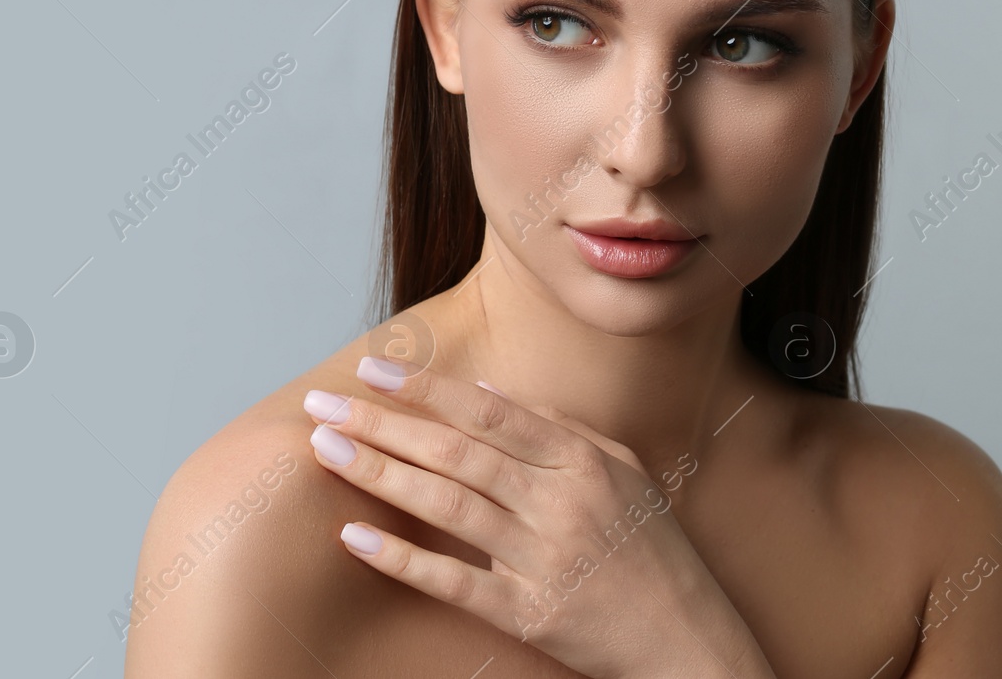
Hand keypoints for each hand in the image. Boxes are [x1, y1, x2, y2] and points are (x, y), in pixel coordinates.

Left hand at [302, 358, 775, 678]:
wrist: (692, 645)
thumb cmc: (654, 553)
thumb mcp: (623, 472)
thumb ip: (558, 426)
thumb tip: (484, 389)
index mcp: (581, 461)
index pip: (487, 412)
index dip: (423, 388)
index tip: (370, 370)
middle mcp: (561, 503)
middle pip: (455, 452)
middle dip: (381, 424)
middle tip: (322, 406)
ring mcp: (544, 559)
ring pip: (447, 505)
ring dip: (379, 475)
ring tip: (325, 452)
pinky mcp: (531, 614)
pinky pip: (456, 582)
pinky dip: (403, 559)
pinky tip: (355, 538)